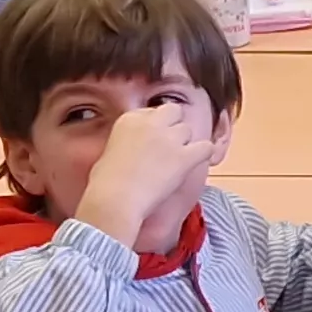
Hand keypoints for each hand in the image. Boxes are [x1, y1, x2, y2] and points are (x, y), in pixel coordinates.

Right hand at [75, 101, 218, 250]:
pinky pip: (206, 147)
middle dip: (173, 126)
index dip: (155, 127)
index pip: (152, 111)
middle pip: (174, 112)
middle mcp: (151, 122)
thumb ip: (126, 142)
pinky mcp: (184, 156)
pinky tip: (197, 163)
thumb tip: (133, 149)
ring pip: (188, 130)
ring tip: (178, 162)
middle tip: (169, 146)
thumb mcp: (109, 151)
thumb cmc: (104, 184)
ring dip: (185, 143)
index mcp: (129, 118)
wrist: (115, 200)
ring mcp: (169, 138)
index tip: (152, 142)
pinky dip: (205, 154)